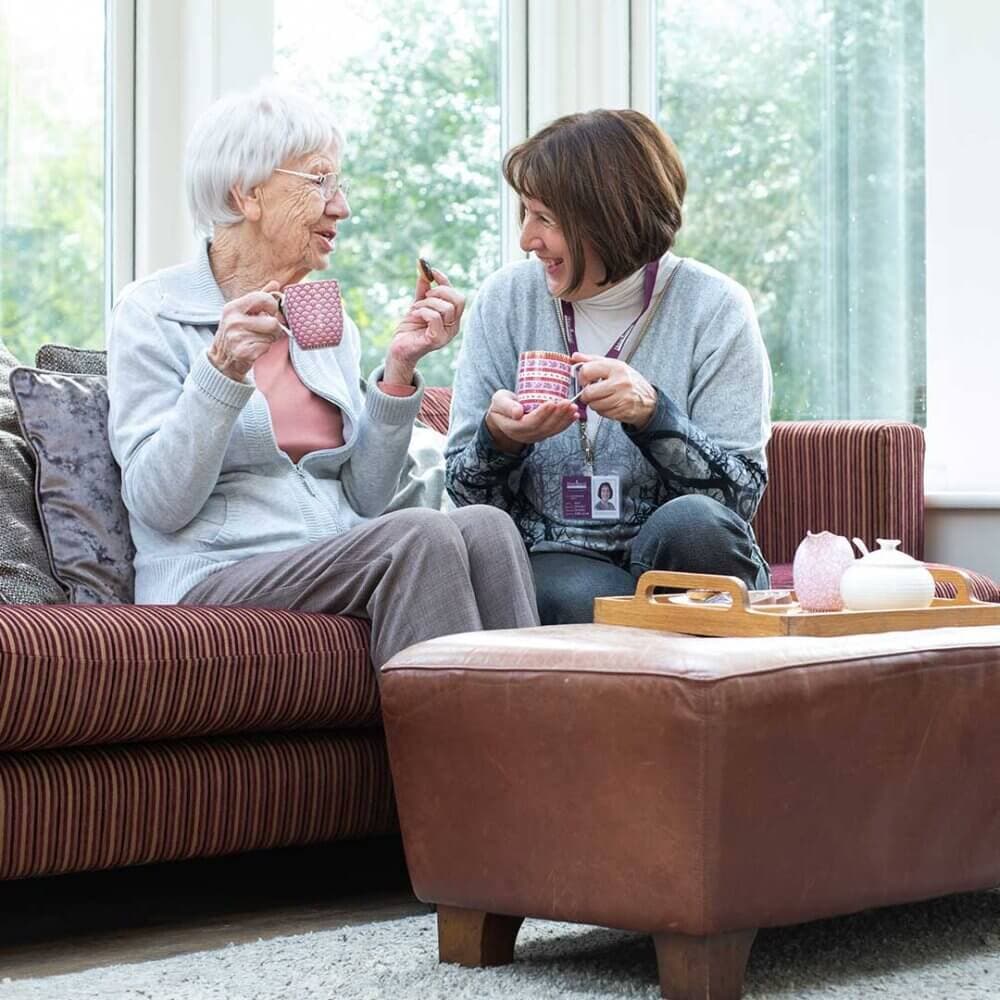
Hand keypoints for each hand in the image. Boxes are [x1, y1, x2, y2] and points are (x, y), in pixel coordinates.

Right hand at [207, 281, 282, 381]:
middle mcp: (233, 321)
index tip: (269, 312)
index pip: (263, 298)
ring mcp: (237, 337)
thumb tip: (276, 283)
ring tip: (259, 339)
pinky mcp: (243, 352)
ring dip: (270, 339)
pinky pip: (267, 347)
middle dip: (274, 328)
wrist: (221, 360)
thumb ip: (259, 297)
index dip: (272, 305)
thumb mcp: (243, 312)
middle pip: (273, 321)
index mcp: (233, 307)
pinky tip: (255, 349)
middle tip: (266, 330)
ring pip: (272, 335)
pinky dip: (265, 349)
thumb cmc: (236, 332)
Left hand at [383, 267, 464, 384]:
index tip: (431, 271)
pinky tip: (413, 315)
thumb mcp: (418, 304)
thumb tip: (424, 267)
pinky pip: (435, 318)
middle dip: (439, 291)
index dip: (445, 281)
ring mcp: (447, 335)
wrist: (398, 348)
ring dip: (427, 303)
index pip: (458, 296)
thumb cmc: (410, 328)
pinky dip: (422, 311)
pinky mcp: (436, 340)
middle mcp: (454, 328)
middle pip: (459, 300)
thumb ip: (423, 289)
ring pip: (446, 308)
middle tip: (423, 295)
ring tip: (415, 309)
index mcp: (453, 319)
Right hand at [485, 389, 578, 454]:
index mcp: (514, 428)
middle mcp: (526, 435)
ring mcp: (535, 436)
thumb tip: (517, 412)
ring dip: (564, 419)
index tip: (551, 402)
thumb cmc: (501, 406)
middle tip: (567, 403)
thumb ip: (506, 406)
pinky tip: (574, 415)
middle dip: (558, 415)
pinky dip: (566, 423)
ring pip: (552, 430)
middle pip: (544, 427)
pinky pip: (556, 430)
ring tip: (573, 407)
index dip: (542, 414)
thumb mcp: (498, 401)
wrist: (503, 416)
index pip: (530, 422)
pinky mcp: (543, 434)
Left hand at [571, 353, 657, 427]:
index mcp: (616, 367)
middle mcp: (619, 382)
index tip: (584, 380)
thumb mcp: (613, 365)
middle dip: (586, 394)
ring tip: (603, 398)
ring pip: (594, 405)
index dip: (581, 378)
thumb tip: (575, 357)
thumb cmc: (629, 381)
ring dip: (594, 403)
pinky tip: (609, 404)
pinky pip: (602, 413)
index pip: (587, 371)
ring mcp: (621, 398)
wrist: (647, 399)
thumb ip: (592, 360)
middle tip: (591, 392)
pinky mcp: (621, 411)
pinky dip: (602, 410)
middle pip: (588, 392)